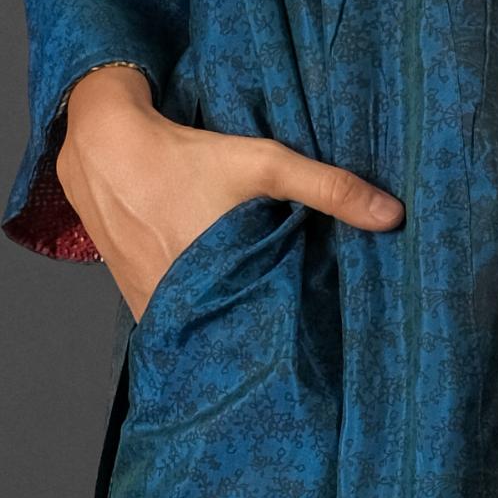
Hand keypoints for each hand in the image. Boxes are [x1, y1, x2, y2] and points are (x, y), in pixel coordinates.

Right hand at [57, 65, 402, 320]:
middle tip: (298, 342)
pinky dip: (198, 316)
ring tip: (262, 326)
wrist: (103, 147)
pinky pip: (176, 320)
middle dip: (261, 339)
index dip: (289, 344)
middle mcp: (179, 305)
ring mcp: (153, 307)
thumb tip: (394, 216)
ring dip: (227, 328)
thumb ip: (327, 188)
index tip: (319, 350)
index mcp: (214, 284)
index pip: (261, 337)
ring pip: (202, 330)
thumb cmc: (185, 155)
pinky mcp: (137, 300)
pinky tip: (220, 306)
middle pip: (232, 336)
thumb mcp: (263, 163)